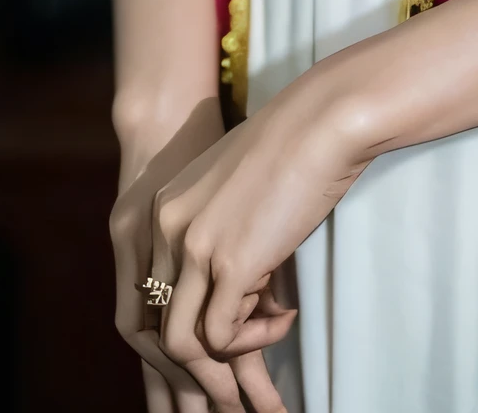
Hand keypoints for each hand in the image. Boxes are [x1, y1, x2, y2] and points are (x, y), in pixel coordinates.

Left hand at [149, 68, 359, 388]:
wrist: (324, 119)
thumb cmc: (294, 146)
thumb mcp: (234, 188)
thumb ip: (220, 229)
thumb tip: (236, 283)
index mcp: (165, 208)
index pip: (153, 289)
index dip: (188, 318)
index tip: (228, 324)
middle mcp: (167, 228)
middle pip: (159, 320)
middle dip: (197, 355)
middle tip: (240, 358)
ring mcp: (194, 248)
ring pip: (182, 341)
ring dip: (222, 359)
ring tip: (266, 338)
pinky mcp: (230, 265)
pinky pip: (221, 336)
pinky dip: (253, 341)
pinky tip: (286, 317)